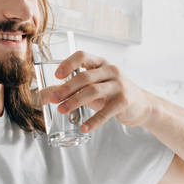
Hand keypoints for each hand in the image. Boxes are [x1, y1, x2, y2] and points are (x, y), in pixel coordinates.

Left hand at [38, 50, 155, 131]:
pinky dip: (94, 121)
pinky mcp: (124, 101)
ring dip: (75, 102)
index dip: (68, 64)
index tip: (56, 76)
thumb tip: (42, 96)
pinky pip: (106, 111)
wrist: (141, 105)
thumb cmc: (110, 94)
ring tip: (62, 111)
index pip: (82, 56)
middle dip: (66, 89)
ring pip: (93, 91)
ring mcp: (119, 85)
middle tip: (53, 99)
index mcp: (100, 63)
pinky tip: (84, 128)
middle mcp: (111, 70)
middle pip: (84, 77)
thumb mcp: (91, 88)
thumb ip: (69, 90)